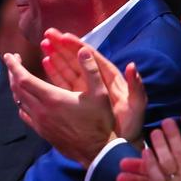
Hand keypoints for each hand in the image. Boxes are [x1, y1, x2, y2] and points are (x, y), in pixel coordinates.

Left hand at [5, 48, 114, 167]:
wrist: (97, 152)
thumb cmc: (99, 123)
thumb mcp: (100, 94)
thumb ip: (91, 70)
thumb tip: (84, 50)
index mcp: (52, 98)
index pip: (23, 79)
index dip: (14, 66)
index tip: (9, 56)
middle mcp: (41, 110)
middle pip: (17, 88)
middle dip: (13, 72)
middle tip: (15, 61)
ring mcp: (39, 122)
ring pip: (19, 101)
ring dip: (16, 86)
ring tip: (19, 76)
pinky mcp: (41, 131)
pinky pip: (25, 114)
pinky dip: (21, 102)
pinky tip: (25, 99)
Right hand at [42, 29, 147, 145]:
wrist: (119, 147)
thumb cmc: (130, 127)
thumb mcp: (136, 107)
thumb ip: (136, 87)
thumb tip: (132, 66)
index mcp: (110, 79)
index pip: (91, 57)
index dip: (77, 46)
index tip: (63, 36)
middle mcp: (96, 81)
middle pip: (77, 59)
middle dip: (62, 46)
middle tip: (48, 34)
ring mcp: (85, 90)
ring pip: (68, 68)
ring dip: (56, 56)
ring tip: (44, 44)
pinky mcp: (76, 99)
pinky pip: (63, 82)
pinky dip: (54, 72)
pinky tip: (45, 63)